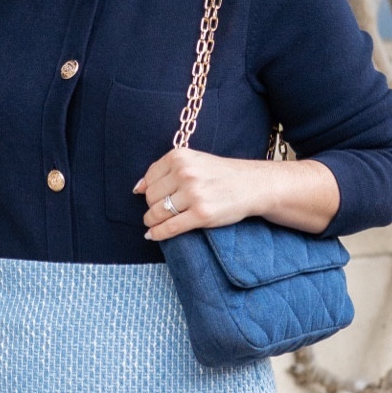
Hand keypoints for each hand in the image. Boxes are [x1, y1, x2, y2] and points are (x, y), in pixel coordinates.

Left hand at [137, 148, 341, 239]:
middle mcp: (185, 173)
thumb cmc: (221, 175)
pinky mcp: (201, 215)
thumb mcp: (194, 161)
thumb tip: (138, 188)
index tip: (155, 197)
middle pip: (151, 197)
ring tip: (155, 223)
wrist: (253, 185)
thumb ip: (166, 170)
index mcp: (180, 157)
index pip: (150, 178)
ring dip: (152, 221)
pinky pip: (169, 228)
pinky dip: (157, 234)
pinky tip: (153, 235)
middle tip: (160, 211)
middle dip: (152, 206)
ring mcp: (194, 195)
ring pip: (157, 213)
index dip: (148, 191)